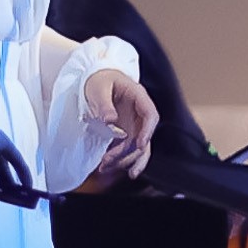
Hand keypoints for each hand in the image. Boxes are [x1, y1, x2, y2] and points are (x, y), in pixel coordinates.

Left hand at [81, 66, 156, 182]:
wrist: (96, 80)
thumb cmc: (99, 79)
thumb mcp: (98, 86)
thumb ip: (104, 103)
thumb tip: (110, 120)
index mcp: (139, 97)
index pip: (150, 115)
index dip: (147, 131)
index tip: (139, 145)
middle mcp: (140, 114)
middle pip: (143, 137)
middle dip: (128, 152)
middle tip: (108, 160)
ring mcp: (134, 125)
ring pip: (138, 148)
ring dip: (124, 160)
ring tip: (105, 168)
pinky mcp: (126, 133)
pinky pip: (128, 150)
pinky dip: (120, 160)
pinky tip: (109, 167)